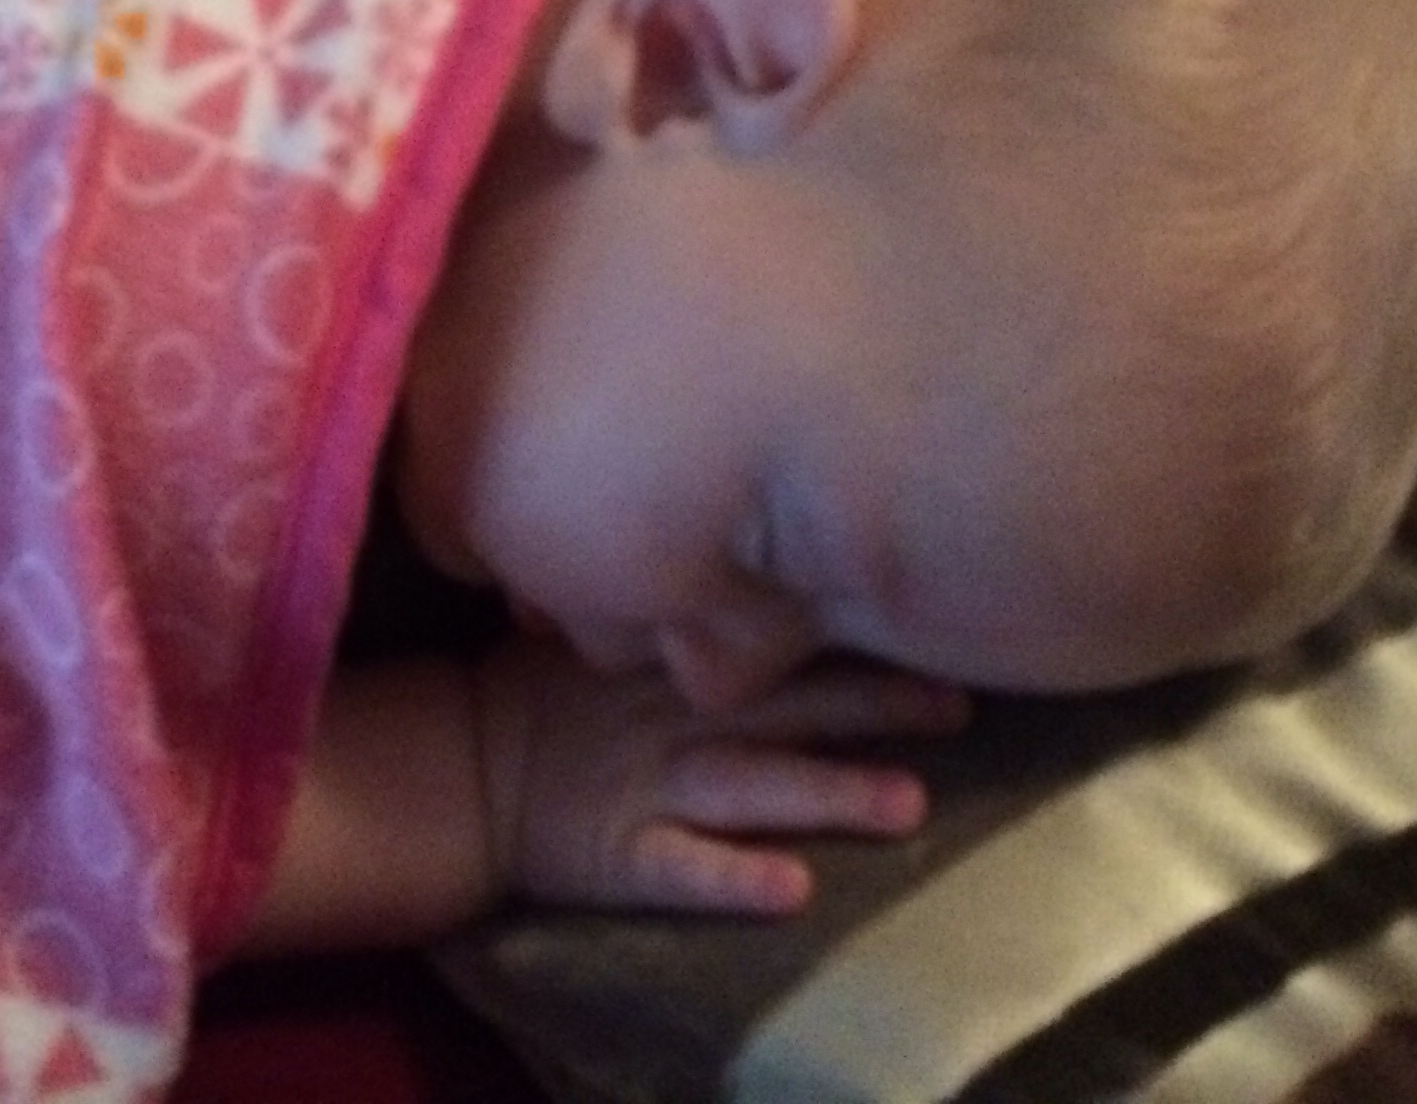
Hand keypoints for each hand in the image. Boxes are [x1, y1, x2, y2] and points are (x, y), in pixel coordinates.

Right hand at [475, 634, 968, 915]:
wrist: (455, 766)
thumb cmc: (539, 690)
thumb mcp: (600, 617)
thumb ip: (673, 591)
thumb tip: (757, 525)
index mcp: (673, 659)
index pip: (774, 634)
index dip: (854, 630)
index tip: (935, 615)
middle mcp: (674, 718)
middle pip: (788, 706)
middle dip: (876, 706)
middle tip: (961, 704)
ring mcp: (652, 789)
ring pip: (752, 787)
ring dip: (828, 794)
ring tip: (908, 805)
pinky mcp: (623, 857)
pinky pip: (682, 869)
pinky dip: (734, 880)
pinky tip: (792, 891)